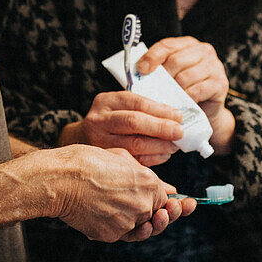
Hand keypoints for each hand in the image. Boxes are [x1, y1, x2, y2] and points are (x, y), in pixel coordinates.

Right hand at [52, 145, 194, 242]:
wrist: (60, 179)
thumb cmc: (85, 162)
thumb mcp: (119, 157)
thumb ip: (143, 173)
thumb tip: (166, 187)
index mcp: (147, 182)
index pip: (164, 196)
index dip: (166, 199)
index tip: (175, 203)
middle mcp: (142, 204)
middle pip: (156, 214)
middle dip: (162, 215)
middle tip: (167, 213)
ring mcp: (127, 221)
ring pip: (141, 228)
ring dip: (146, 226)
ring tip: (147, 221)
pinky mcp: (112, 234)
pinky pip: (122, 234)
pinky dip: (121, 228)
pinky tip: (122, 220)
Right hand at [61, 90, 184, 166]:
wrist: (82, 139)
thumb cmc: (109, 120)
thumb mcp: (119, 106)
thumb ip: (141, 108)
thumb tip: (175, 115)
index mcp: (105, 101)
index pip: (136, 102)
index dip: (160, 109)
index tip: (178, 115)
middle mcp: (98, 120)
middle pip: (134, 122)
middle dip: (161, 127)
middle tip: (179, 132)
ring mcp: (99, 142)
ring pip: (135, 145)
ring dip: (160, 146)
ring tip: (174, 145)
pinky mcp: (105, 160)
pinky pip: (134, 160)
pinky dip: (153, 158)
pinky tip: (164, 155)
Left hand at [137, 36, 235, 154]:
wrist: (207, 110)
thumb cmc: (184, 89)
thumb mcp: (171, 75)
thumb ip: (158, 70)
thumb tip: (137, 72)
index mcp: (188, 44)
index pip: (167, 45)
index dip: (152, 56)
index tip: (141, 69)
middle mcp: (204, 50)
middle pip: (175, 61)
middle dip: (162, 77)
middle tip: (153, 90)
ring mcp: (214, 66)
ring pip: (185, 77)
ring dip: (172, 90)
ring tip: (164, 99)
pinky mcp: (220, 83)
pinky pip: (196, 90)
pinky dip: (185, 99)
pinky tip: (178, 105)